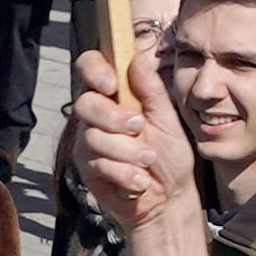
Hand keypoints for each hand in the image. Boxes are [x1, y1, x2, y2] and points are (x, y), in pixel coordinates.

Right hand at [70, 46, 194, 231]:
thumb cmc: (169, 154)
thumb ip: (151, 90)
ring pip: (93, 136)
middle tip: (139, 128)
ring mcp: (88, 140)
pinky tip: (139, 180)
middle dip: (114, 118)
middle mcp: (96, 113)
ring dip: (127, 151)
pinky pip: (97, 163)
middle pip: (85, 102)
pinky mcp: (86, 167)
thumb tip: (136, 58)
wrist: (169, 197)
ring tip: (148, 161)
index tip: (112, 85)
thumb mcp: (167, 119)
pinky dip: (124, 173)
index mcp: (116, 93)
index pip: (90, 66)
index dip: (95, 70)